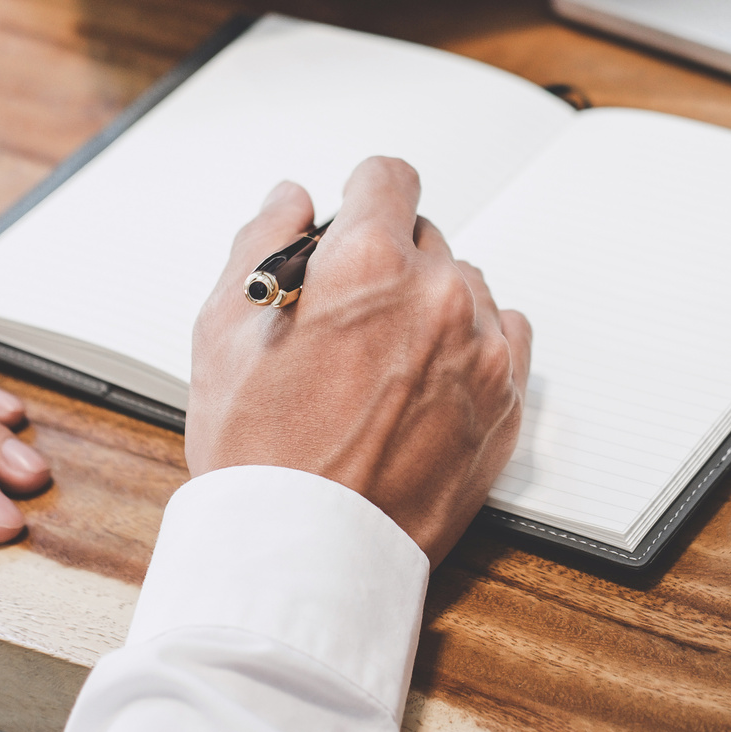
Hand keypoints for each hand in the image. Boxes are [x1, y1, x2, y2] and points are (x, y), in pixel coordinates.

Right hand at [187, 161, 530, 565]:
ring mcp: (482, 349)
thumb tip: (292, 198)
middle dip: (387, 262)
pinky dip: (473, 344)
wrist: (308, 554)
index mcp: (367, 265)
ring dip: (431, 304)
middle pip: (424, 236)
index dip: (361, 196)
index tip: (354, 219)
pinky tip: (428, 380)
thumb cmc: (259, 454)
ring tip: (382, 363)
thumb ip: (260, 244)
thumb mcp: (223, 334)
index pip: (389, 178)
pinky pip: (506, 334)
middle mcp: (438, 295)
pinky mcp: (507, 400)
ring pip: (464, 286)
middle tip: (347, 318)